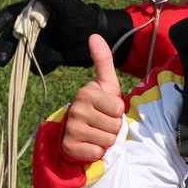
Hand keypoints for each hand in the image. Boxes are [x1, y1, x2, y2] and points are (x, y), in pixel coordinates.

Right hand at [0, 0, 132, 72]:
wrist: (102, 38)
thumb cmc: (84, 17)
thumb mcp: (68, 7)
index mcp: (36, 11)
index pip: (13, 15)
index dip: (0, 22)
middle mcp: (35, 27)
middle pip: (13, 38)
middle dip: (6, 49)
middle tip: (1, 61)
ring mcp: (41, 43)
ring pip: (25, 53)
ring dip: (36, 57)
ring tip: (56, 54)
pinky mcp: (48, 57)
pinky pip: (38, 65)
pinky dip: (46, 64)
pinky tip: (58, 58)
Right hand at [62, 35, 124, 161]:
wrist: (78, 131)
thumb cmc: (98, 106)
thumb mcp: (105, 84)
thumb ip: (103, 60)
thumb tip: (95, 35)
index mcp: (86, 92)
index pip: (118, 108)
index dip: (117, 112)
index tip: (106, 108)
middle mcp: (76, 108)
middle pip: (114, 125)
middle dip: (113, 127)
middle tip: (101, 123)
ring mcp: (71, 128)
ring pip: (107, 140)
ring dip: (106, 139)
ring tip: (95, 132)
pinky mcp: (69, 146)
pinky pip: (97, 152)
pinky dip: (97, 151)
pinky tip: (88, 143)